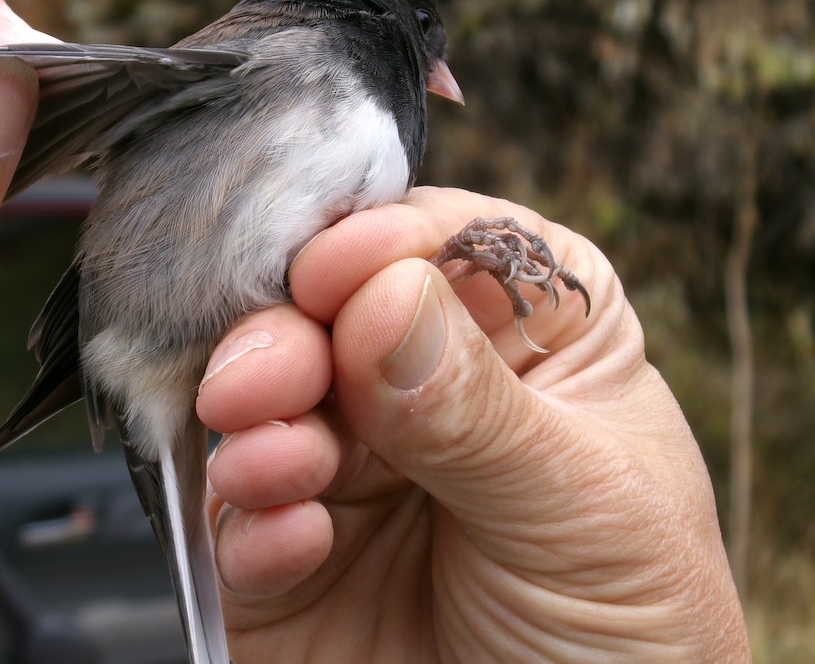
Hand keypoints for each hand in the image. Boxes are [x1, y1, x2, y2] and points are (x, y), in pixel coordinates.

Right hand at [200, 187, 747, 661]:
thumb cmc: (629, 634)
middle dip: (287, 335)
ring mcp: (349, 465)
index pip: (442, 244)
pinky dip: (252, 521)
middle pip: (326, 313)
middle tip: (263, 378)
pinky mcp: (285, 550)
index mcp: (523, 336)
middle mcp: (422, 385)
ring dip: (257, 425)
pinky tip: (292, 545)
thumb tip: (382, 297)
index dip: (382, 247)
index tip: (338, 274)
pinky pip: (238, 512)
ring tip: (281, 468)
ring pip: (264, 401)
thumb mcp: (584, 510)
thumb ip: (478, 409)